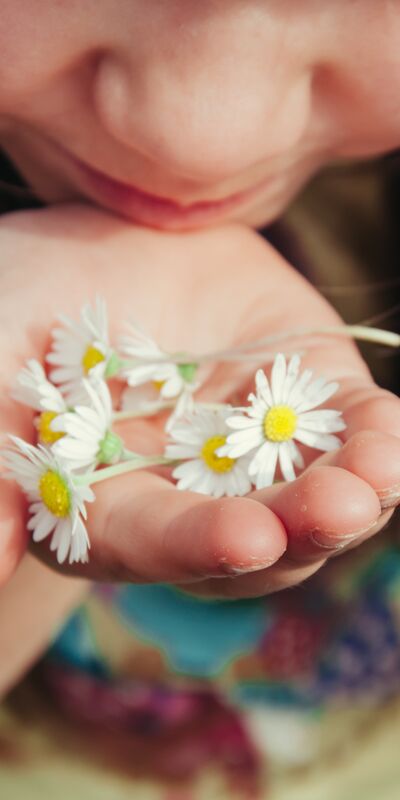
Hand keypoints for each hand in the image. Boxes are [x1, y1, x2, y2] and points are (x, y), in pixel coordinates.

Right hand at [0, 204, 398, 596]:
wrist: (104, 243)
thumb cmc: (26, 299)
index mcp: (106, 504)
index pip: (152, 543)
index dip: (197, 544)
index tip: (247, 538)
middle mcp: (188, 497)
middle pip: (251, 541)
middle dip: (299, 528)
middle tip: (342, 505)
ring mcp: (254, 454)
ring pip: (313, 502)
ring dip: (357, 496)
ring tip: (384, 473)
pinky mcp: (304, 401)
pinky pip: (351, 435)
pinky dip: (378, 440)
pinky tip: (393, 443)